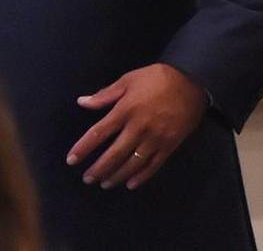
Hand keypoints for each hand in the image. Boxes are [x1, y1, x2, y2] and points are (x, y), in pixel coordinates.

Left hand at [66, 63, 206, 190]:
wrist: (191, 81)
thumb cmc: (155, 78)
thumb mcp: (127, 80)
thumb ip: (104, 95)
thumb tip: (81, 102)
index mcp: (125, 110)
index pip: (98, 132)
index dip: (83, 147)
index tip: (71, 159)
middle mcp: (138, 127)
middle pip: (114, 153)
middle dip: (99, 168)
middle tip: (87, 178)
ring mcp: (155, 138)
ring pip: (133, 163)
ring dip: (117, 175)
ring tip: (105, 184)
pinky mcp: (170, 145)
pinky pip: (154, 165)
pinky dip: (142, 177)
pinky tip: (130, 184)